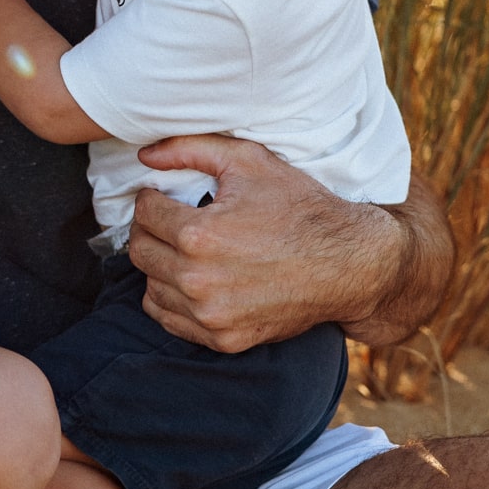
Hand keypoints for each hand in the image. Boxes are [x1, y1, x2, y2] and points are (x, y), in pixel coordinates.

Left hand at [125, 135, 405, 353]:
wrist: (348, 264)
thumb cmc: (301, 207)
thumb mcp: (249, 161)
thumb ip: (189, 148)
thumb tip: (144, 154)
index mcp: (199, 234)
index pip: (144, 213)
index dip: (152, 198)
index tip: (164, 196)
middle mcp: (198, 280)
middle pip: (140, 251)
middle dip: (151, 230)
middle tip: (170, 220)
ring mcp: (210, 315)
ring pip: (150, 288)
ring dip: (160, 266)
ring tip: (185, 250)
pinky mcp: (223, 340)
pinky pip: (170, 320)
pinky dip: (173, 300)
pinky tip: (193, 280)